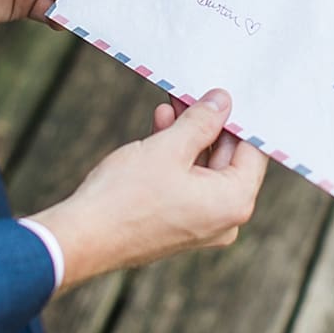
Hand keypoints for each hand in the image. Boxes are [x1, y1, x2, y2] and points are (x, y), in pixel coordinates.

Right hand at [31, 89, 267, 292]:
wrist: (80, 239)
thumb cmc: (125, 197)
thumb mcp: (169, 147)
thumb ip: (202, 121)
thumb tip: (222, 102)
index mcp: (235, 202)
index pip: (253, 151)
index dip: (240, 118)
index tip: (228, 94)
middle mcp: (225, 219)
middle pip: (228, 159)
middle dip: (209, 124)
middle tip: (195, 94)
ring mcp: (201, 225)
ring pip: (203, 169)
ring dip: (189, 136)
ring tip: (173, 104)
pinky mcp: (178, 225)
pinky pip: (187, 184)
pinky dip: (176, 158)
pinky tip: (161, 127)